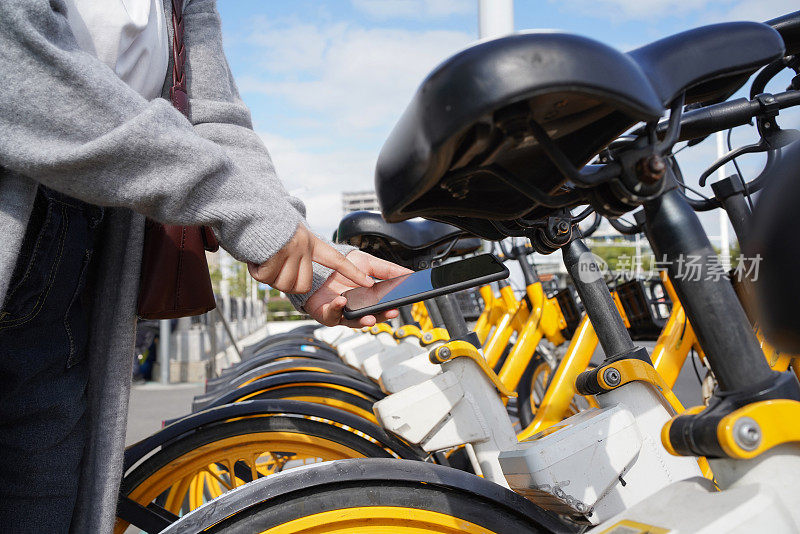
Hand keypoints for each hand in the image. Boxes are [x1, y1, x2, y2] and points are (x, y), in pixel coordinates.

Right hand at [248, 225, 372, 293]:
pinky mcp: (275, 252)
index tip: (370, 284)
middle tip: (274, 267)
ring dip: (270, 276)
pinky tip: (256, 258)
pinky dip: (257, 271)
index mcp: (310, 242)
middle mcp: (303, 245)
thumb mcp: (289, 237)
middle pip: (303, 284)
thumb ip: (298, 258)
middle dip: (286, 282)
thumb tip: (300, 284)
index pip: (337, 260)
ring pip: (285, 283)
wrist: (247, 210)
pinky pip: (267, 277)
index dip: (353, 273)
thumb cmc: (266, 228)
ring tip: (264, 259)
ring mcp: (290, 249)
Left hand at [305, 250, 412, 327]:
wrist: (318, 263)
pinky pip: (331, 316)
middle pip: (370, 318)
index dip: (389, 309)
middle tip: (390, 313)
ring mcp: (340, 312)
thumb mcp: (369, 263)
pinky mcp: (325, 313)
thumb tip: (408, 273)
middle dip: (381, 317)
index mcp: (367, 299)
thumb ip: (388, 269)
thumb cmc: (342, 266)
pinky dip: (336, 309)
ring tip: (370, 318)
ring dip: (362, 320)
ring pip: (353, 322)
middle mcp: (355, 308)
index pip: (381, 308)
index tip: (398, 306)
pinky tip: (341, 301)